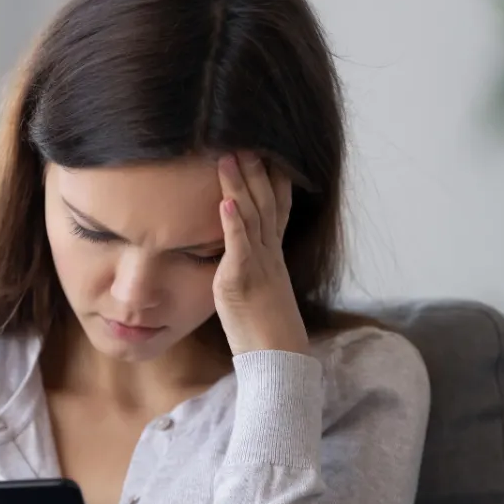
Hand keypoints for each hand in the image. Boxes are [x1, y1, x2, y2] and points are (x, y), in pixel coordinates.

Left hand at [214, 151, 309, 355]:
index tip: (267, 155)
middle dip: (255, 172)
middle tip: (245, 142)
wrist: (279, 361)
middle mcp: (268, 257)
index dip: (273, 182)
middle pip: (265, 205)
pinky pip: (238, 246)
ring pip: (251, 218)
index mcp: (273, 259)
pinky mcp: (241, 281)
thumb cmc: (267, 337)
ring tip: (229, 158)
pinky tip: (224, 201)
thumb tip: (238, 267)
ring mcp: (257, 266)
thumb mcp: (261, 297)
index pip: (276, 211)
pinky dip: (232, 222)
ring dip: (240, 186)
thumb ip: (250, 276)